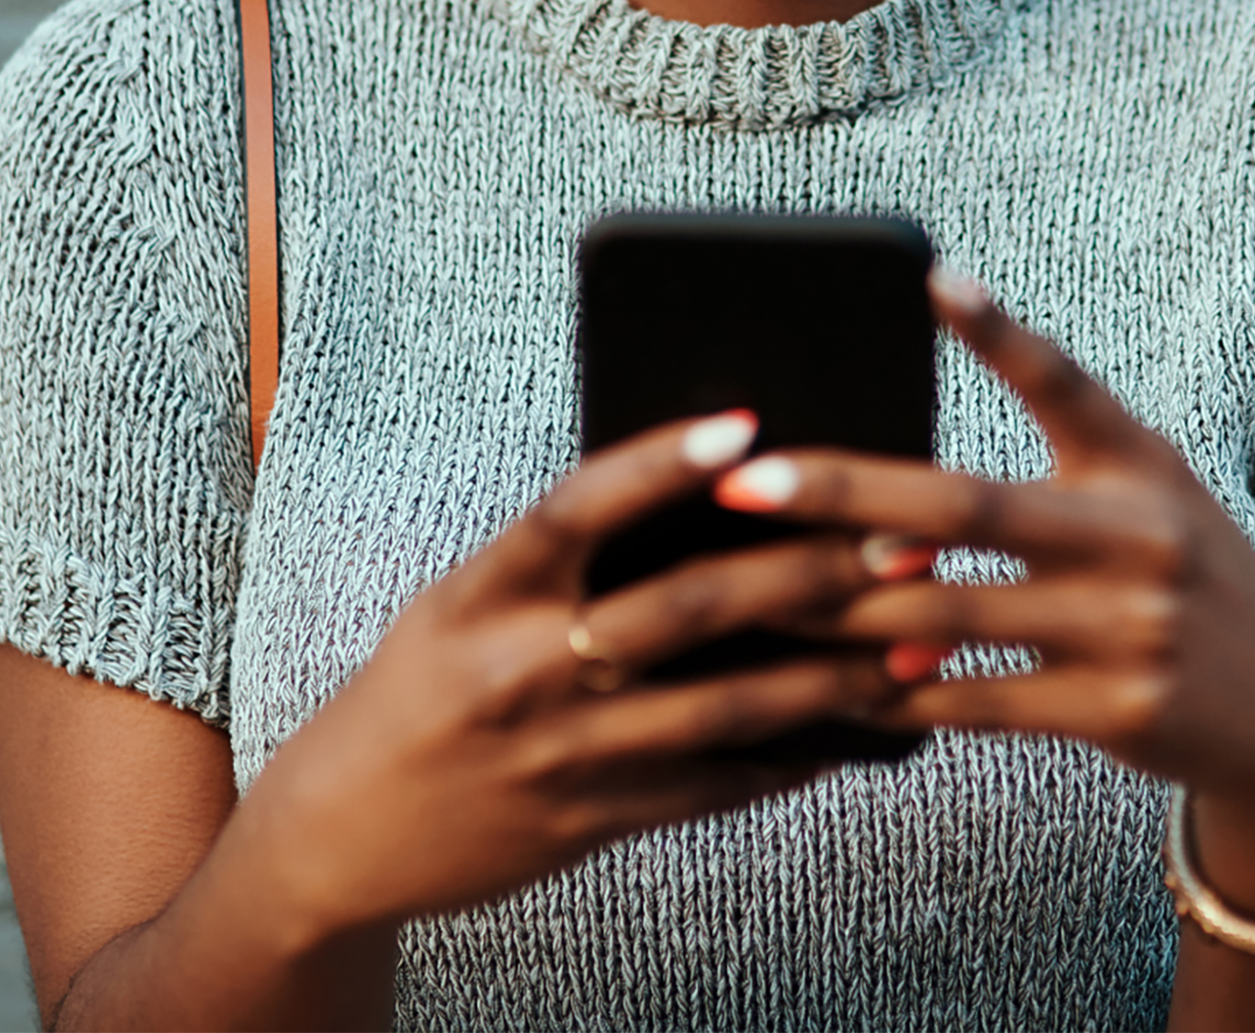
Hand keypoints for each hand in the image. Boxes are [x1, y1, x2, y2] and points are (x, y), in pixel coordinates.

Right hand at [239, 410, 897, 939]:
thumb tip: (699, 495)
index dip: (660, 463)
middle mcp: (523, 670)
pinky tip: (850, 730)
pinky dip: (786, 756)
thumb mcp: (464, 600)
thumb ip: (562, 558)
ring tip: (912, 642)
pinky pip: (710, 786)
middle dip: (804, 573)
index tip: (745, 425)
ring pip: (723, 708)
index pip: (578, 508)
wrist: (342, 830)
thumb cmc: (425, 681)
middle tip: (897, 537)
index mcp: (484, 594)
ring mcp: (562, 755)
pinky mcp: (590, 824)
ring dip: (830, 675)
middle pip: (684, 607)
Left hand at [712, 275, 1254, 925]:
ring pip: (948, 611)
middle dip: (845, 491)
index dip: (997, 329)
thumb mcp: (1146, 495)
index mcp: (1138, 461)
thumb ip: (1051, 467)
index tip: (928, 277)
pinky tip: (834, 688)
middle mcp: (1139, 534)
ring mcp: (1131, 626)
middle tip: (747, 481)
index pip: (1062, 381)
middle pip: (965, 505)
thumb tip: (893, 495)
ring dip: (842, 607)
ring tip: (754, 592)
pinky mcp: (1120, 713)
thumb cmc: (1180, 578)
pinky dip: (901, 694)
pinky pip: (978, 702)